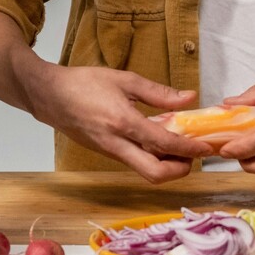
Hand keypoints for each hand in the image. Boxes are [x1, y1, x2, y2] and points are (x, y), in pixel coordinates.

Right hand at [24, 64, 212, 182]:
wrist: (49, 96)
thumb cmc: (83, 84)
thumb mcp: (124, 80)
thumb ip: (158, 93)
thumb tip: (189, 98)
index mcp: (123, 122)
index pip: (164, 144)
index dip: (189, 148)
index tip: (206, 147)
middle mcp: (116, 144)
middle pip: (155, 174)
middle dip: (180, 171)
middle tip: (193, 155)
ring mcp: (110, 152)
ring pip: (145, 171)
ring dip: (167, 166)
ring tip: (180, 147)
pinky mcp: (106, 153)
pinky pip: (135, 162)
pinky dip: (152, 158)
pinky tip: (159, 142)